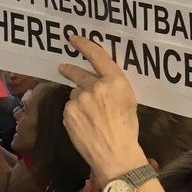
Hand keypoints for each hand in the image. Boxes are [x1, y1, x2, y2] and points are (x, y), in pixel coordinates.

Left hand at [58, 36, 144, 181]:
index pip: (97, 56)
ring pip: (75, 93)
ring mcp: (79, 100)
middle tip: (63, 68)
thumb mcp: (128, 101)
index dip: (84, 45)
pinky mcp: (68, 112)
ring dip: (79, 99)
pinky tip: (85, 124)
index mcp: (115, 81)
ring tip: (91, 116)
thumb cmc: (126, 128)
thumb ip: (113, 86)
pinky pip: (70, 107)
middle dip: (70, 70)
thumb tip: (100, 80)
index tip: (73, 38)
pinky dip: (75, 112)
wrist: (114, 153)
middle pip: (79, 73)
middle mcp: (95, 86)